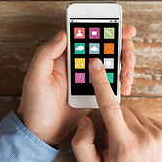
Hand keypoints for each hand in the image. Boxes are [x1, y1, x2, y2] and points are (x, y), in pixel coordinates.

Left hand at [17, 24, 135, 145]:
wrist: (43, 132)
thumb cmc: (34, 105)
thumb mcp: (35, 79)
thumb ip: (46, 54)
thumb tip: (63, 34)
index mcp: (64, 55)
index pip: (87, 35)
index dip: (107, 29)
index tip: (123, 29)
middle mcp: (78, 63)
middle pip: (106, 47)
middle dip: (122, 49)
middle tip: (127, 58)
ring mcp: (88, 77)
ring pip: (113, 63)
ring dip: (125, 66)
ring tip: (126, 77)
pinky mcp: (95, 91)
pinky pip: (112, 82)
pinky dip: (121, 82)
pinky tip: (124, 87)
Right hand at [71, 58, 161, 161]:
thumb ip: (82, 144)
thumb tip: (87, 119)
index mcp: (125, 145)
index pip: (110, 107)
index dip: (102, 84)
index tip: (97, 65)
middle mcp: (145, 138)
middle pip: (122, 110)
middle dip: (114, 118)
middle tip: (114, 138)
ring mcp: (161, 135)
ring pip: (135, 113)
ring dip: (127, 122)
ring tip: (128, 142)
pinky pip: (147, 118)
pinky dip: (140, 125)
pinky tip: (139, 141)